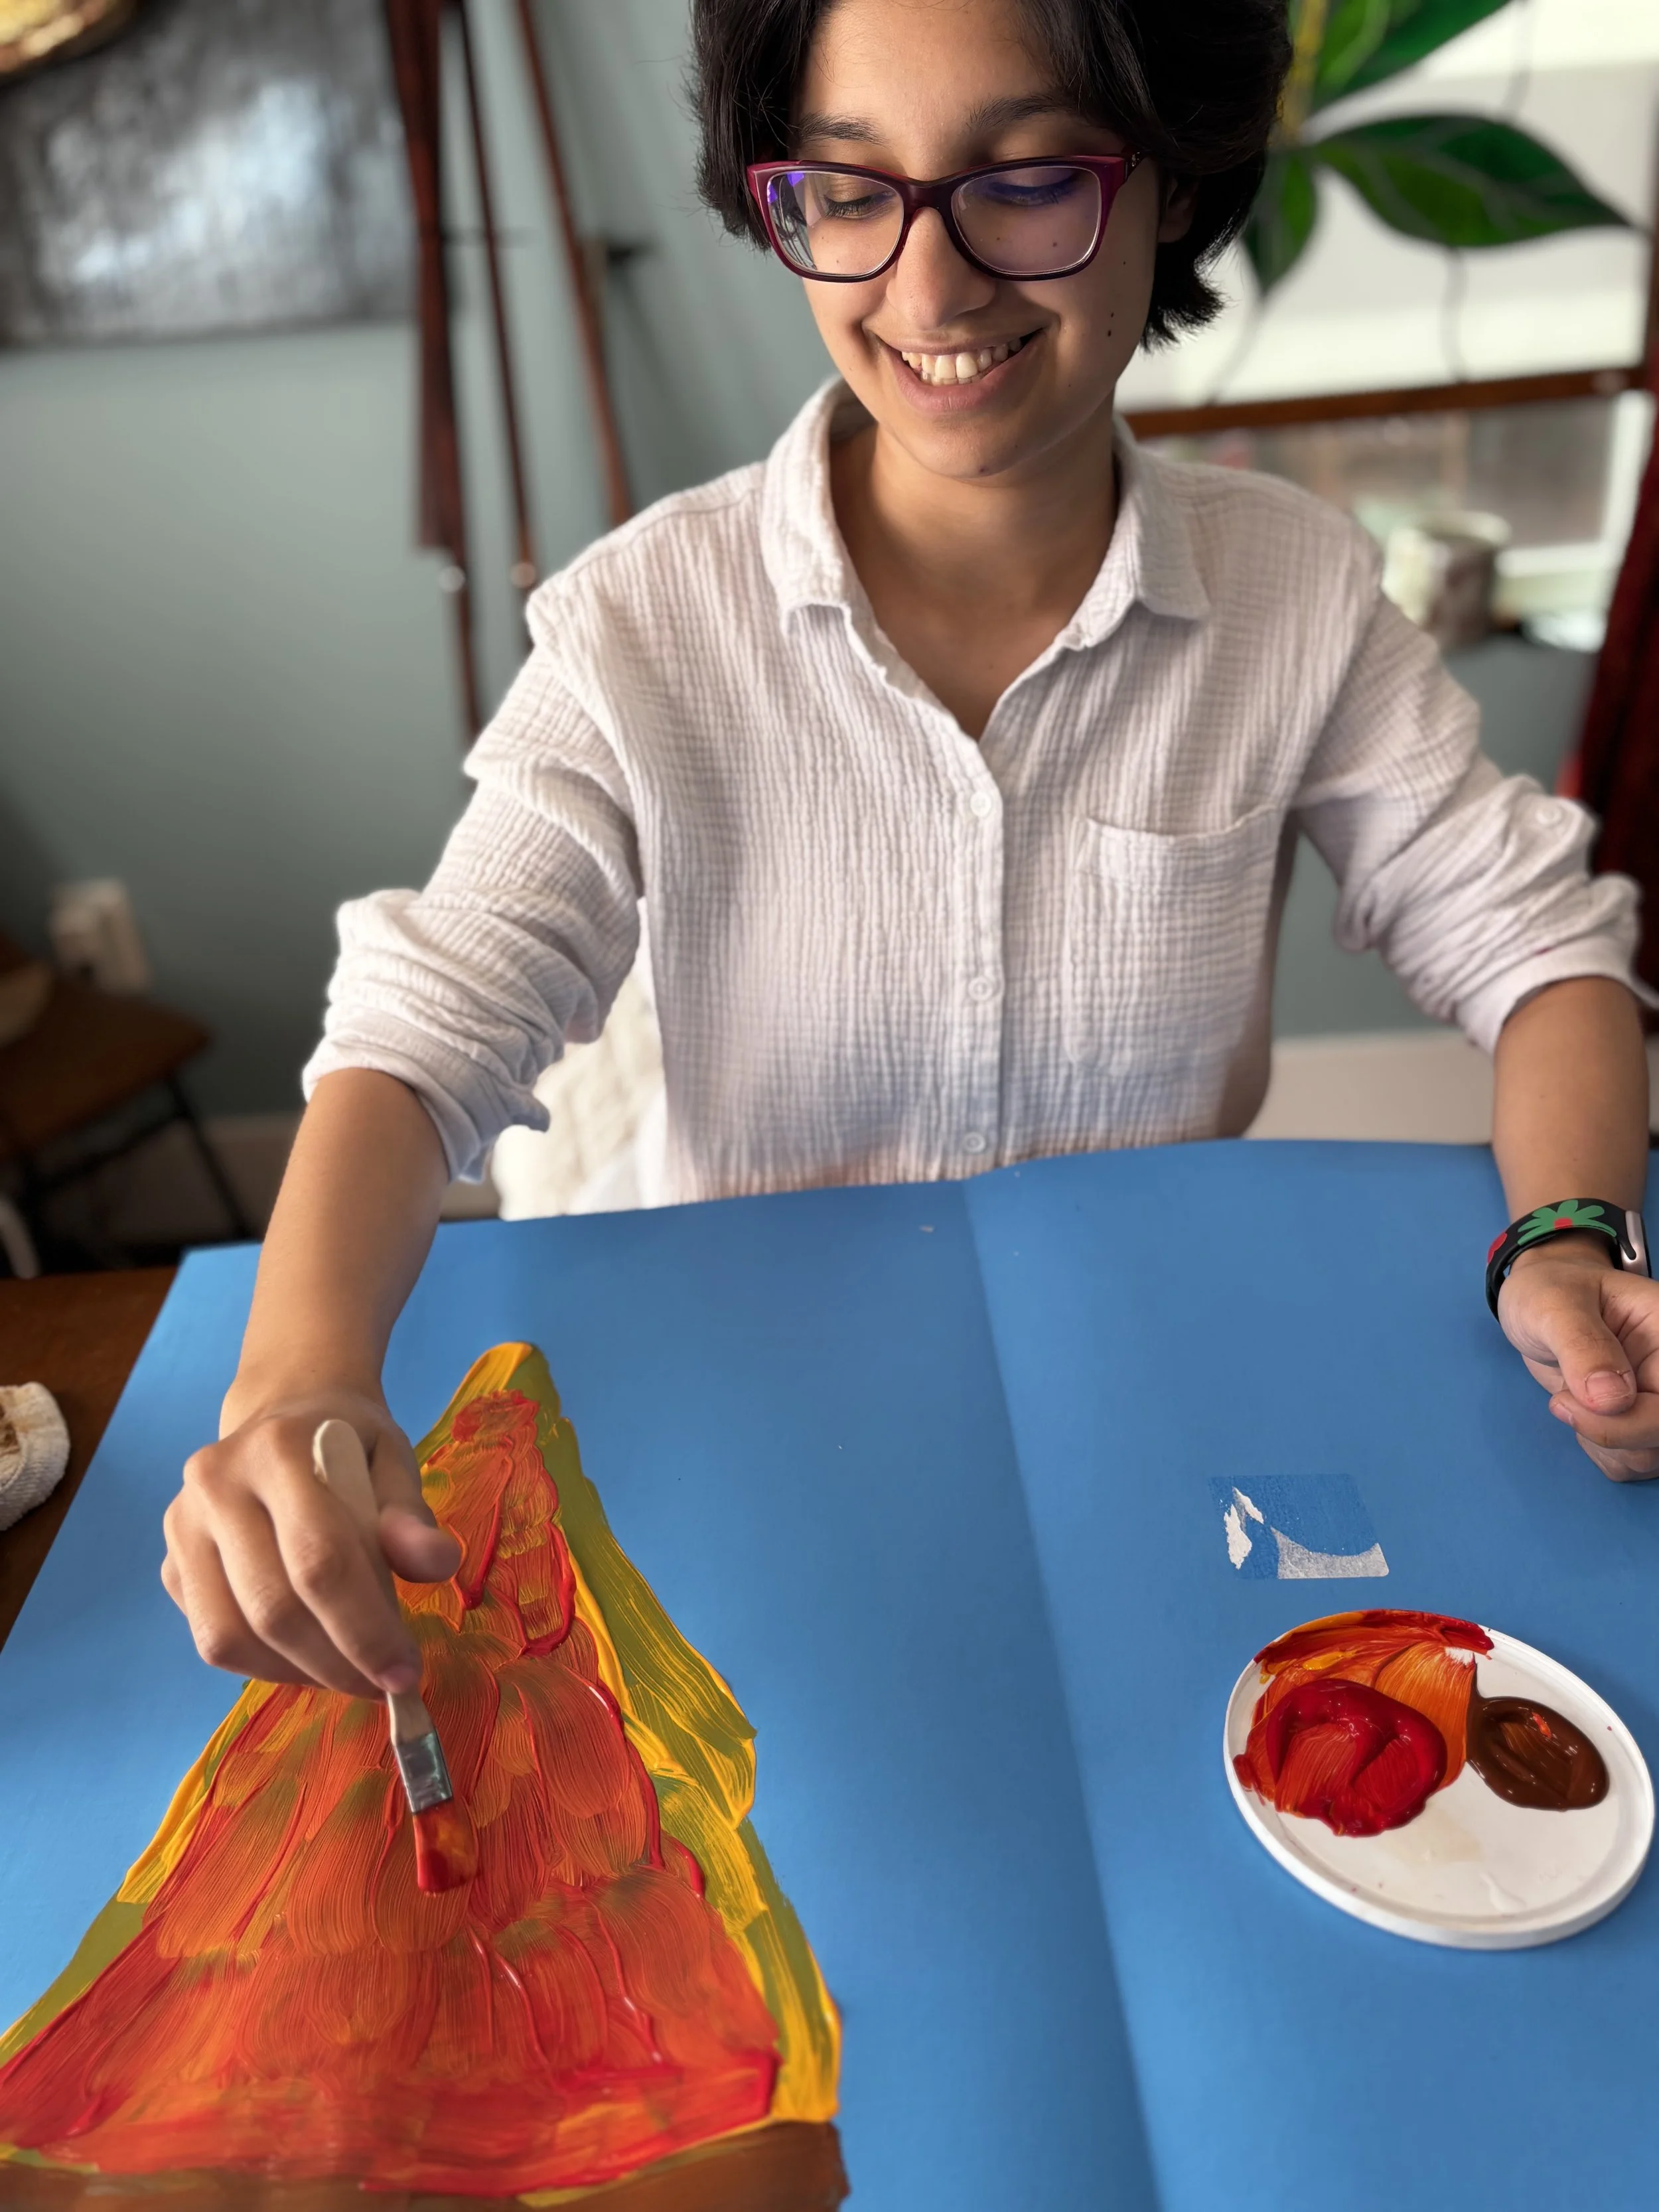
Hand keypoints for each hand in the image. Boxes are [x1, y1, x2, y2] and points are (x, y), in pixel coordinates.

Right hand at [161, 1387, 460, 1694]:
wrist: (283, 1414)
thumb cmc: (346, 1443)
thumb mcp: (392, 1460)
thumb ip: (410, 1514)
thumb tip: (438, 1565)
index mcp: (278, 1450)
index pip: (320, 1559)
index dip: (364, 1628)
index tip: (405, 1671)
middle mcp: (215, 1485)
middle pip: (272, 1607)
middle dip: (336, 1663)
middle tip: (384, 1685)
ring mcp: (182, 1526)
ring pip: (230, 1637)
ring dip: (298, 1675)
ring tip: (349, 1674)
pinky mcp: (171, 1564)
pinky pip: (212, 1640)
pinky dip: (265, 1666)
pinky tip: (310, 1658)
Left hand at [1499, 1238, 1658, 1480]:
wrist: (1539, 1305)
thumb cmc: (1550, 1292)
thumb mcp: (1556, 1305)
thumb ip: (1583, 1345)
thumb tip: (1610, 1400)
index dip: (1634, 1421)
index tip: (1570, 1403)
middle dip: (1612, 1435)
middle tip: (1562, 1401)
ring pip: (1649, 1458)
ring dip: (1601, 1444)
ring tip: (1569, 1398)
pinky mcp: (1643, 1425)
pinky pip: (1631, 1465)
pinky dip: (1599, 1452)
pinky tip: (1580, 1413)